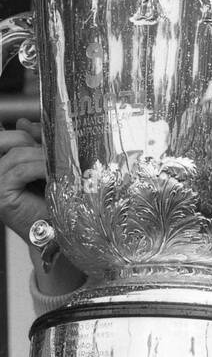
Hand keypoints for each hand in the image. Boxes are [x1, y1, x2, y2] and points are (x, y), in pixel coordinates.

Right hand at [0, 118, 47, 239]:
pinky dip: (40, 169)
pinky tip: (54, 173)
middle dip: (34, 141)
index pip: (8, 137)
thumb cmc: (51, 203)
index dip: (28, 131)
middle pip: (9, 140)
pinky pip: (21, 171)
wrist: (56, 234)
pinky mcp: (1, 193)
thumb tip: (24, 122)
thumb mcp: (42, 167)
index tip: (47, 132)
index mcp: (3, 164)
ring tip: (60, 163)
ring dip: (42, 156)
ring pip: (17, 155)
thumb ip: (34, 146)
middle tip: (54, 150)